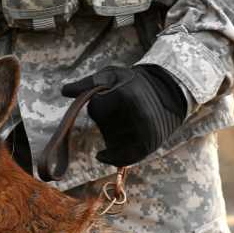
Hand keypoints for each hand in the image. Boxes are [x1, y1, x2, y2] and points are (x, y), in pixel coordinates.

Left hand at [60, 65, 186, 166]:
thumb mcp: (113, 74)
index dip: (99, 105)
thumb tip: (64, 90)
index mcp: (126, 95)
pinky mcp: (149, 144)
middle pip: (103, 126)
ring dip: (112, 134)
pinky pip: (124, 158)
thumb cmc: (135, 81)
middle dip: (107, 119)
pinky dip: (112, 157)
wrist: (170, 90)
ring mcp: (144, 132)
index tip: (110, 98)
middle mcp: (136, 115)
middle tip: (122, 109)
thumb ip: (88, 82)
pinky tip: (101, 155)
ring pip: (111, 140)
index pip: (96, 109)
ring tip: (127, 119)